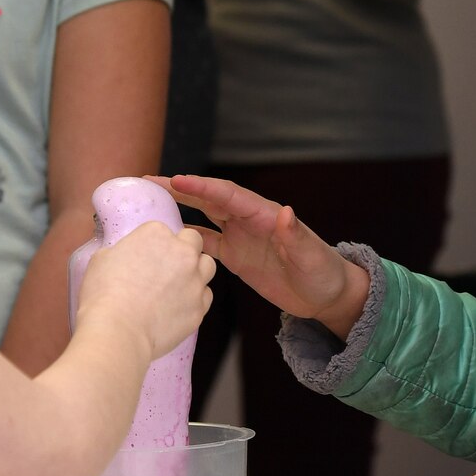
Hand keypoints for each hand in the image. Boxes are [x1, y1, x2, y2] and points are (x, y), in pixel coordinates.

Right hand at [77, 221, 214, 359]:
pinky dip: (195, 299)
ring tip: (178, 286)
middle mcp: (182, 253)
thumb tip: (125, 257)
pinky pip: (205, 296)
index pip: (164, 231)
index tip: (147, 257)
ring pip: (207, 267)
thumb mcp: (101, 259)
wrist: (118, 331)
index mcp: (157, 235)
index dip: (156, 244)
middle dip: (184, 250)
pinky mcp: (200, 307)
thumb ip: (121, 250)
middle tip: (167, 267)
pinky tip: (178, 308)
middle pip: (193, 242)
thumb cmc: (104, 294)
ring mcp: (195, 281)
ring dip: (196, 271)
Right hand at [159, 174, 367, 336]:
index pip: (229, 195)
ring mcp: (240, 237)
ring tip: (150, 202)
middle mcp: (249, 220)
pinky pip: (207, 242)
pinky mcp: (236, 256)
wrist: (325, 295)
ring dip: (179, 208)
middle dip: (181, 189)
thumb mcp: (311, 256)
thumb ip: (296, 235)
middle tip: (150, 181)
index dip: (203, 187)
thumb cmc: (323, 273)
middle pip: (210, 198)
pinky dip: (187, 238)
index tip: (178, 180)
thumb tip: (286, 211)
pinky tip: (167, 238)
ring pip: (204, 217)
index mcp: (265, 215)